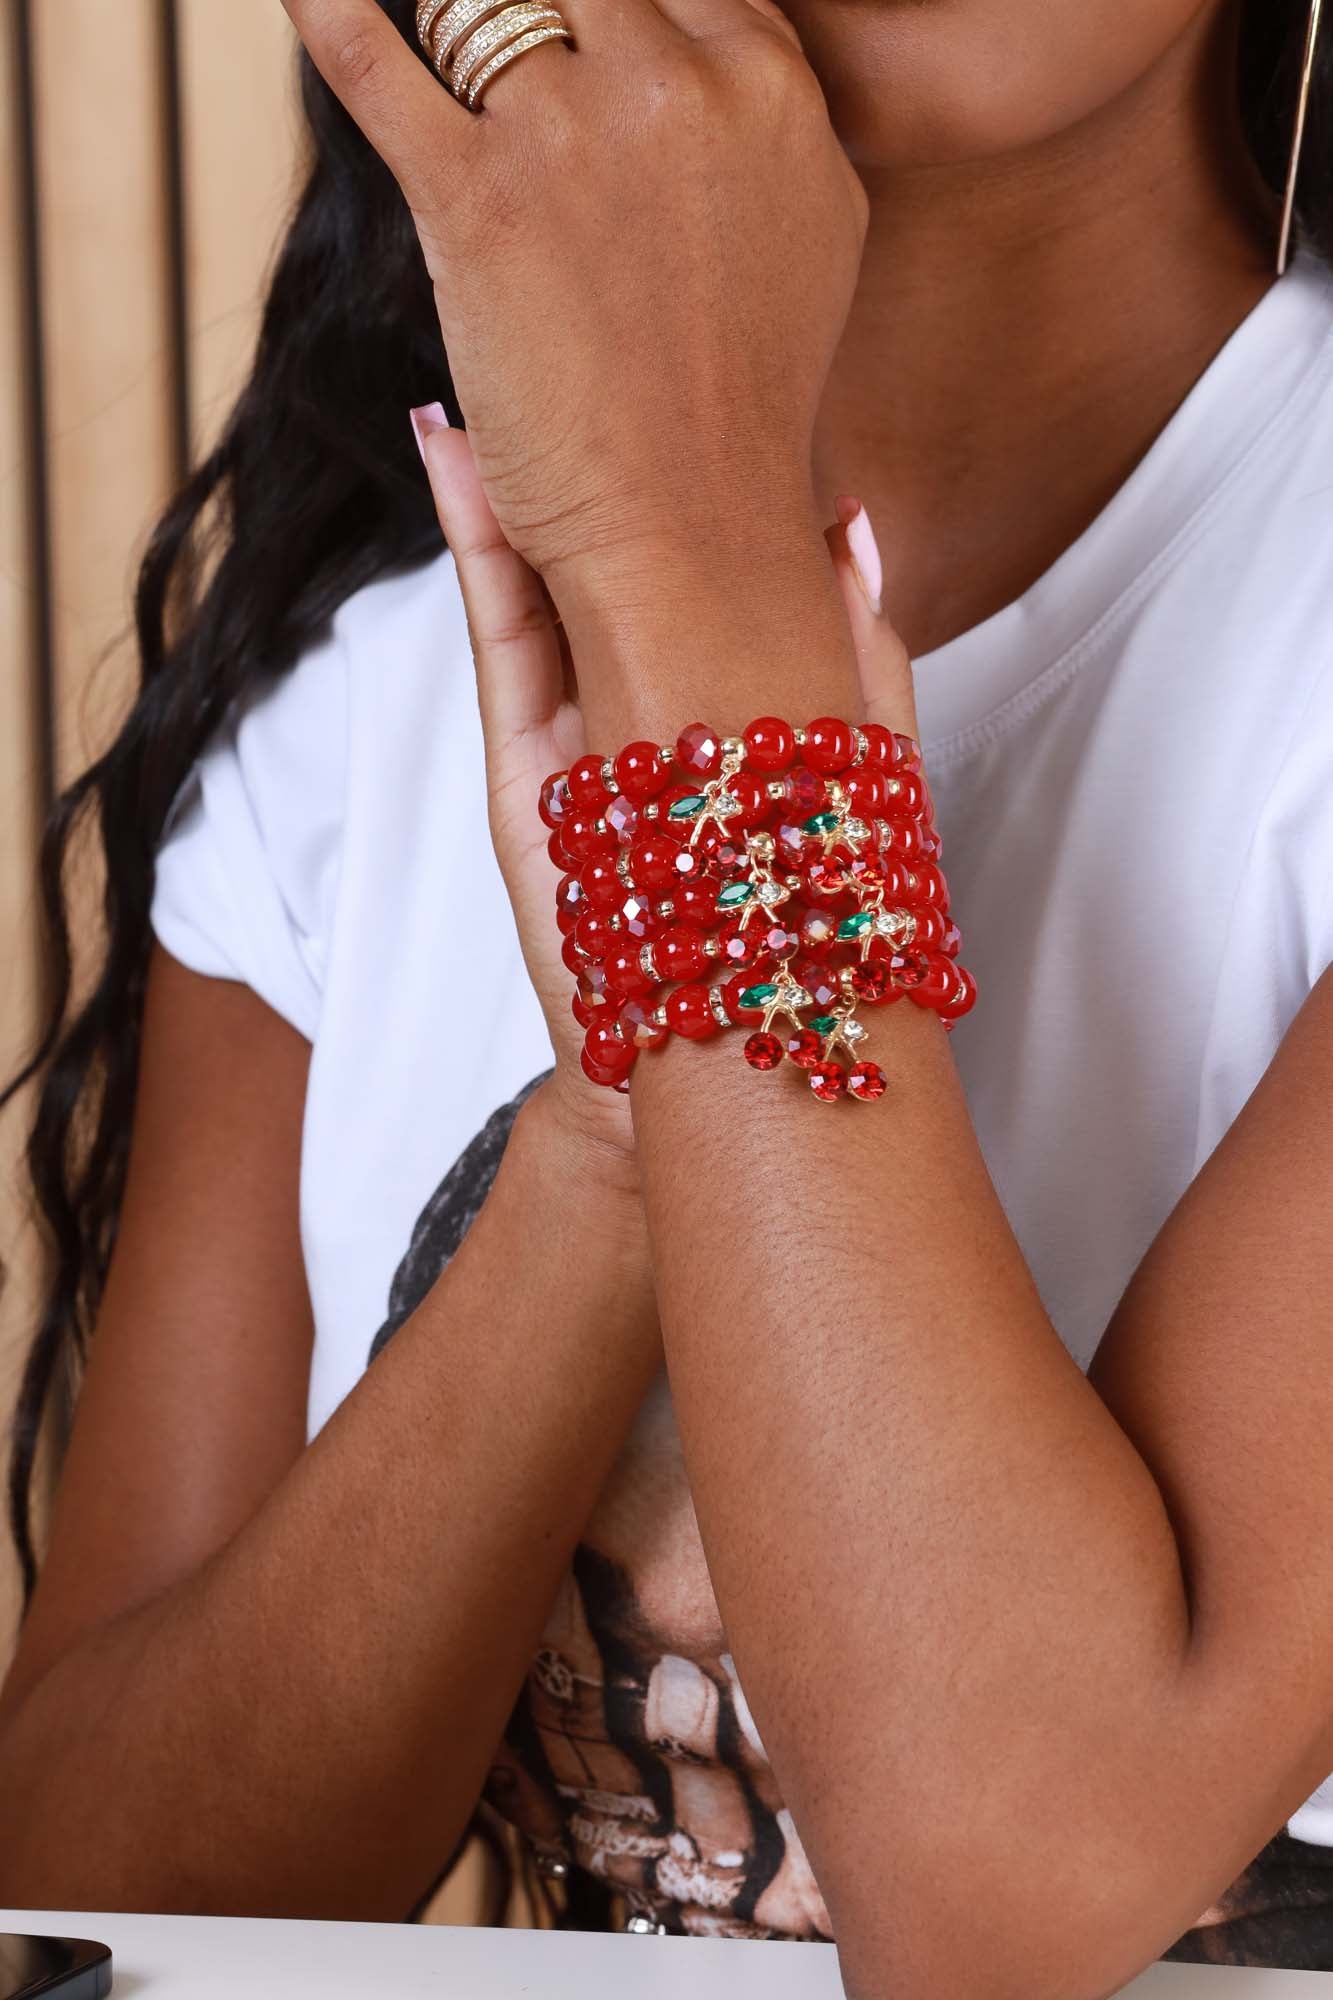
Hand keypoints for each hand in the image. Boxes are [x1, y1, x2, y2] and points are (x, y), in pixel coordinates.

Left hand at [282, 0, 867, 594]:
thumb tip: (710, 59)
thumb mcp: (810, 231)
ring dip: (456, 35)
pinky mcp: (471, 196)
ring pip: (476, 0)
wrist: (692, 533)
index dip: (622, 18)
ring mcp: (570, 131)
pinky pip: (366, 53)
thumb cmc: (743, 405)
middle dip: (546, 18)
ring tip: (452, 83)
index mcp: (772, 88)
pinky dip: (323, 9)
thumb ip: (760, 124)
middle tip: (516, 83)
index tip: (590, 44)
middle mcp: (680, 85)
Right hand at [413, 410, 916, 1142]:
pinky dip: (480, 552)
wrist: (729, 1065)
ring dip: (517, 471)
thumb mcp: (847, 766)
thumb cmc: (792, 927)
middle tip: (564, 318)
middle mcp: (643, 702)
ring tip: (497, 362)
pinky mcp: (524, 774)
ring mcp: (575, 735)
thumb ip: (852, 650)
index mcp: (720, 688)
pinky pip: (501, 642)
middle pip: (604, 544)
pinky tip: (462, 466)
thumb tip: (856, 521)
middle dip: (582, 444)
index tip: (670, 351)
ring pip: (542, 576)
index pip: (686, 545)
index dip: (673, 449)